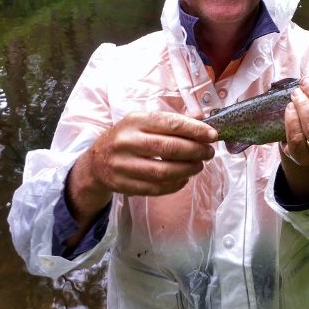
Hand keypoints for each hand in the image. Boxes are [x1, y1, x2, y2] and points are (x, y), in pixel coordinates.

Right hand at [67, 111, 217, 224]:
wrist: (95, 163)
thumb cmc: (127, 138)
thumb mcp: (143, 123)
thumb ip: (171, 121)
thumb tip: (204, 120)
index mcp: (134, 121)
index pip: (170, 123)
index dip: (195, 130)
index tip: (213, 135)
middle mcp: (127, 142)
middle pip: (169, 148)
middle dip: (195, 151)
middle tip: (209, 152)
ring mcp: (123, 165)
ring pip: (163, 171)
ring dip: (188, 169)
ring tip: (199, 166)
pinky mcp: (124, 185)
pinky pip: (156, 188)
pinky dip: (175, 184)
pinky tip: (184, 178)